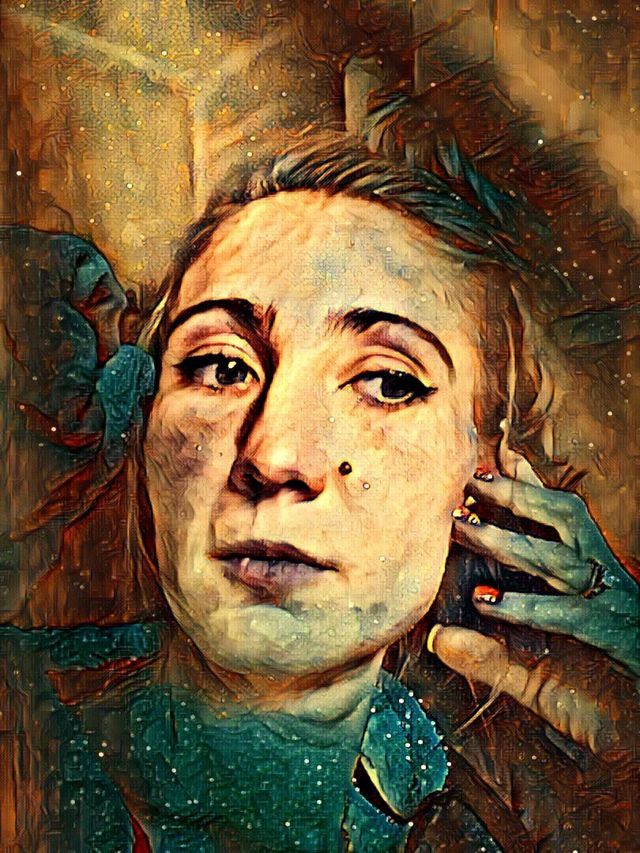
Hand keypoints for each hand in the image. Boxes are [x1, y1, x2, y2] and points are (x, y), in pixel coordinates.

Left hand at [429, 463, 639, 753]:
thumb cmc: (602, 709)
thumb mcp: (535, 680)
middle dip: (517, 495)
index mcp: (593, 584)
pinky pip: (573, 614)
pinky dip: (529, 606)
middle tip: (470, 480)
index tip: (499, 455)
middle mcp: (606, 585)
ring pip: (559, 560)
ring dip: (507, 542)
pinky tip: (489, 603)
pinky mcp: (620, 640)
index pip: (560, 522)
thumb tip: (438, 638)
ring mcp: (615, 608)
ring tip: (462, 527)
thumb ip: (490, 657)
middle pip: (565, 519)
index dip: (532, 486)